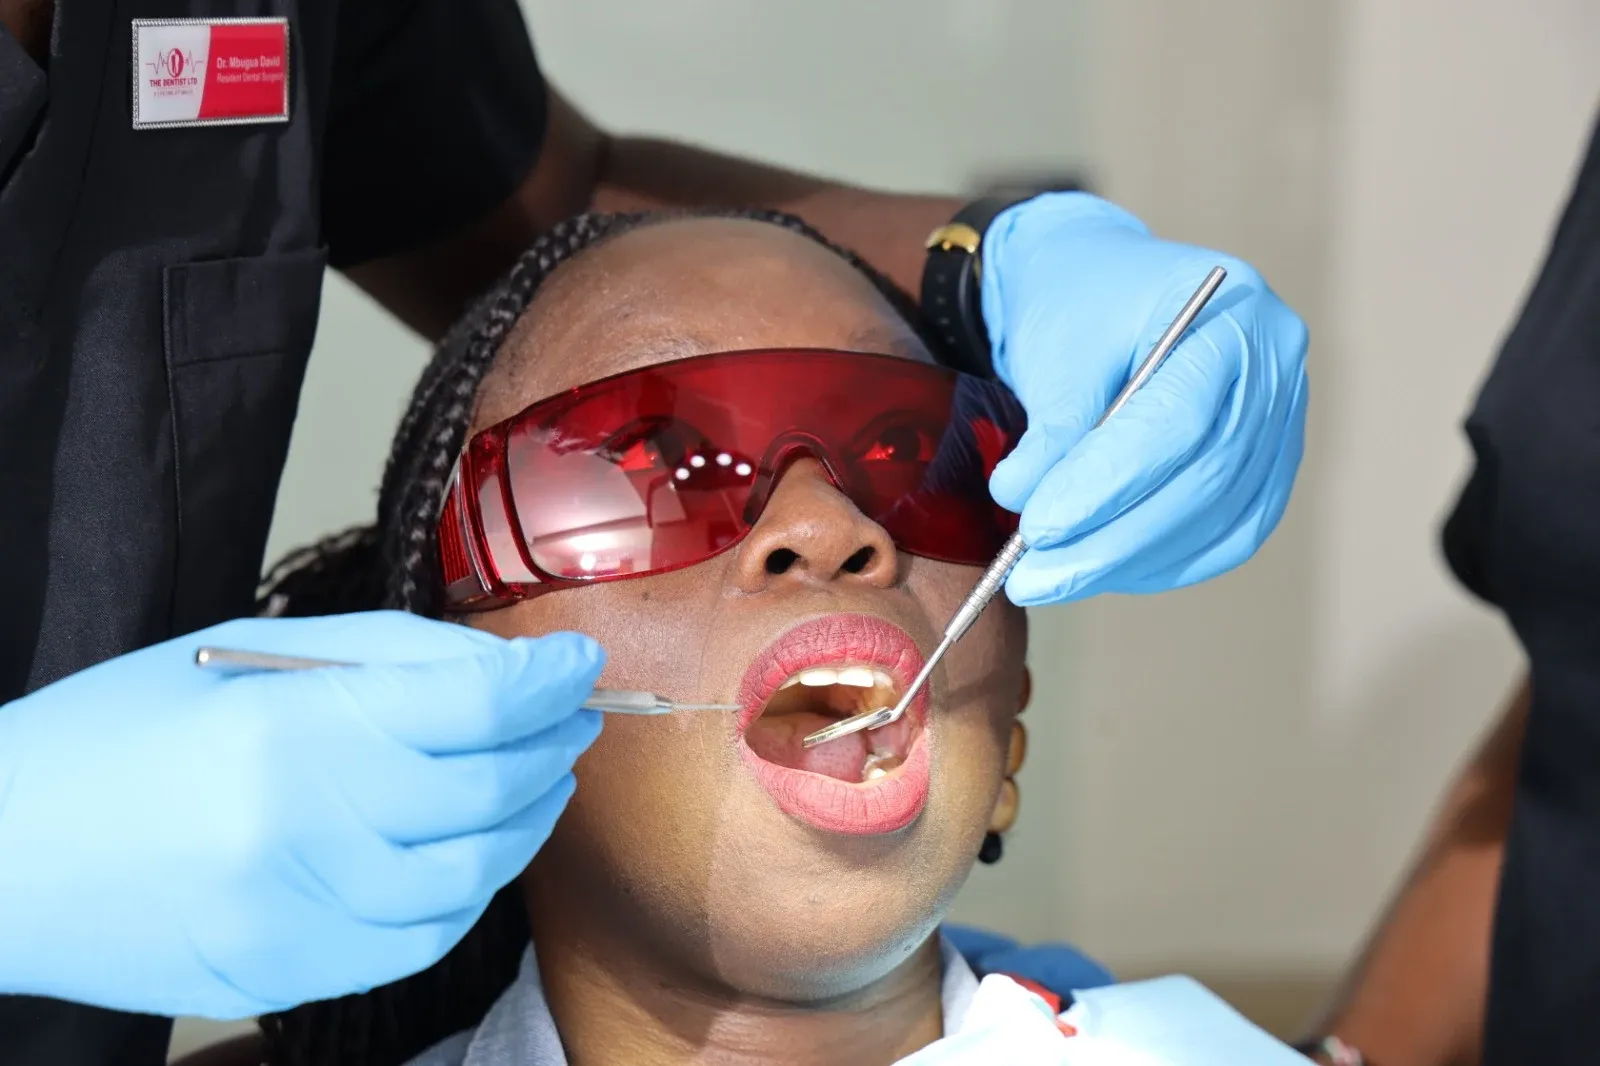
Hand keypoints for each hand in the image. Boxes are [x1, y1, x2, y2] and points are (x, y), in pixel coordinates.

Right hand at [0, 612, 603, 1018]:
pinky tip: (479, 849)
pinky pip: (424, 938)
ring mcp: (300, 912)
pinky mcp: (294, 970)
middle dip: (553, 741)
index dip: (546, 680)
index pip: (474, 704)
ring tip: (544, 779)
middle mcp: (304, 825)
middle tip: (575, 715)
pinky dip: (471, 889)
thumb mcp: (247, 656)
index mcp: (289, 726)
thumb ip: (383, 656)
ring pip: (474, 872)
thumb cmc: (117, 735)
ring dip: (528, 817)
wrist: (4, 852)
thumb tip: (495, 667)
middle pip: (489, 786)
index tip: (579, 662)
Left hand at [981, 192, 1308, 604]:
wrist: (1105, 284)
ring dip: (1130, 561)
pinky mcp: (1270, 465)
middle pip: (1203, 479)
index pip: (1178, 420)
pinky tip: (1106, 569)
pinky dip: (1163, 561)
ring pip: (1216, 517)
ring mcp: (1284, 419)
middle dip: (1112, 541)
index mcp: (1232, 314)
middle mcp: (1276, 366)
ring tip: (1053, 578)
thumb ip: (1050, 431)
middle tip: (1033, 579)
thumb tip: (1024, 502)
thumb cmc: (1082, 304)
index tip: (1039, 528)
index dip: (1108, 484)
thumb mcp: (1056, 351)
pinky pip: (1227, 533)